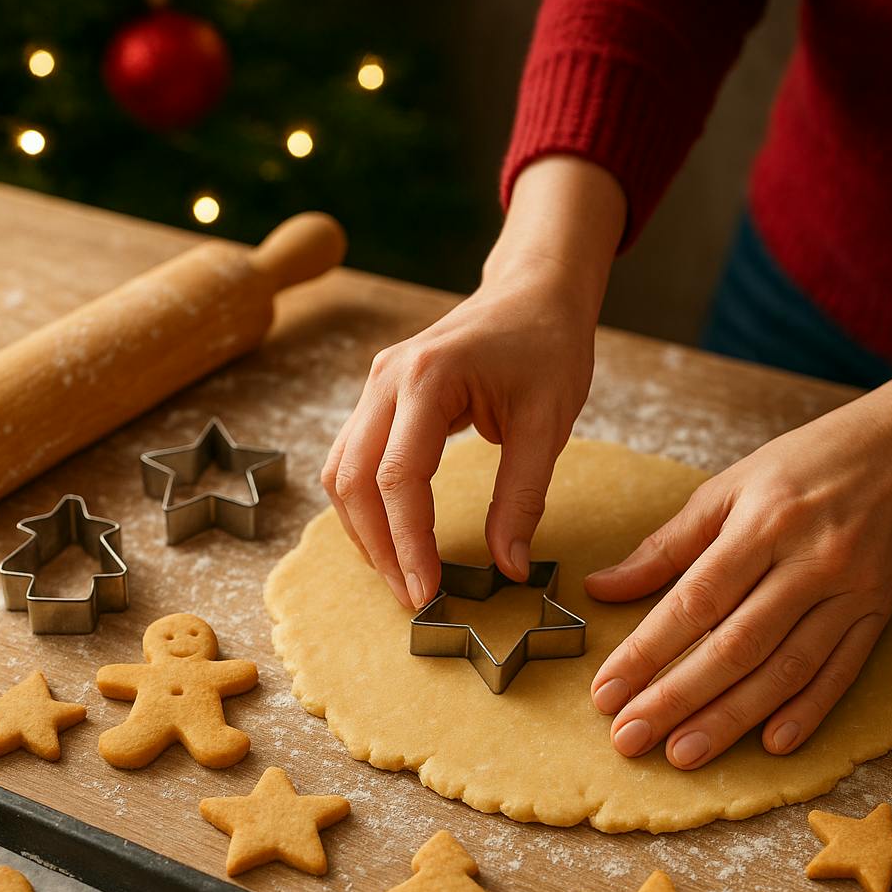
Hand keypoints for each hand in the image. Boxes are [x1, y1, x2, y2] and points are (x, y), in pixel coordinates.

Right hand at [321, 157, 625, 607]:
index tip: (427, 592)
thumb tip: (509, 568)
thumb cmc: (547, 346)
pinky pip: (353, 460)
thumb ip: (523, 498)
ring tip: (403, 577)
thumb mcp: (549, 424)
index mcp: (428, 379)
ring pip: (342, 474)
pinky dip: (366, 506)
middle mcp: (386, 380)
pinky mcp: (379, 398)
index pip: (398, 478)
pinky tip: (394, 539)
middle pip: (353, 481)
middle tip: (414, 599)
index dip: (408, 543)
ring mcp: (375, 386)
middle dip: (379, 548)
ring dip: (365, 531)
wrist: (534, 292)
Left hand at [585, 352, 891, 767]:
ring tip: (683, 753)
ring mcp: (849, 592)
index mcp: (763, 524)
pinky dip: (808, 711)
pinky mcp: (877, 614)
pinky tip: (771, 744)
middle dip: (677, 698)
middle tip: (630, 737)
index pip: (695, 601)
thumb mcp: (726, 489)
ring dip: (732, 718)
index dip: (647, 651)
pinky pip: (840, 672)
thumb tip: (602, 588)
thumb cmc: (800, 469)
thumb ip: (665, 547)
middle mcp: (809, 561)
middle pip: (736, 645)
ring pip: (786, 668)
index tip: (607, 692)